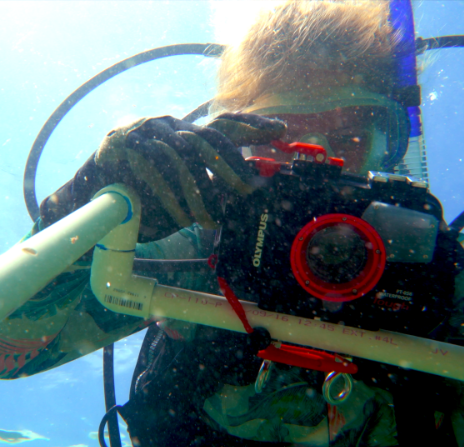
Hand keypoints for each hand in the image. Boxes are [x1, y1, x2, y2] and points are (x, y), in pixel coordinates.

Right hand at [40, 113, 285, 240]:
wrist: (94, 190)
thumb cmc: (148, 193)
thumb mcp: (185, 190)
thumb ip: (211, 187)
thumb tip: (246, 193)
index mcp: (188, 133)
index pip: (225, 124)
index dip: (254, 125)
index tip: (282, 130)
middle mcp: (172, 126)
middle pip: (210, 137)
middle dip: (232, 164)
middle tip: (247, 190)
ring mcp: (148, 132)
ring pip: (183, 158)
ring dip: (198, 193)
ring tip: (208, 220)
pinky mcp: (125, 145)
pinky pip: (154, 170)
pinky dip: (170, 196)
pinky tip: (180, 217)